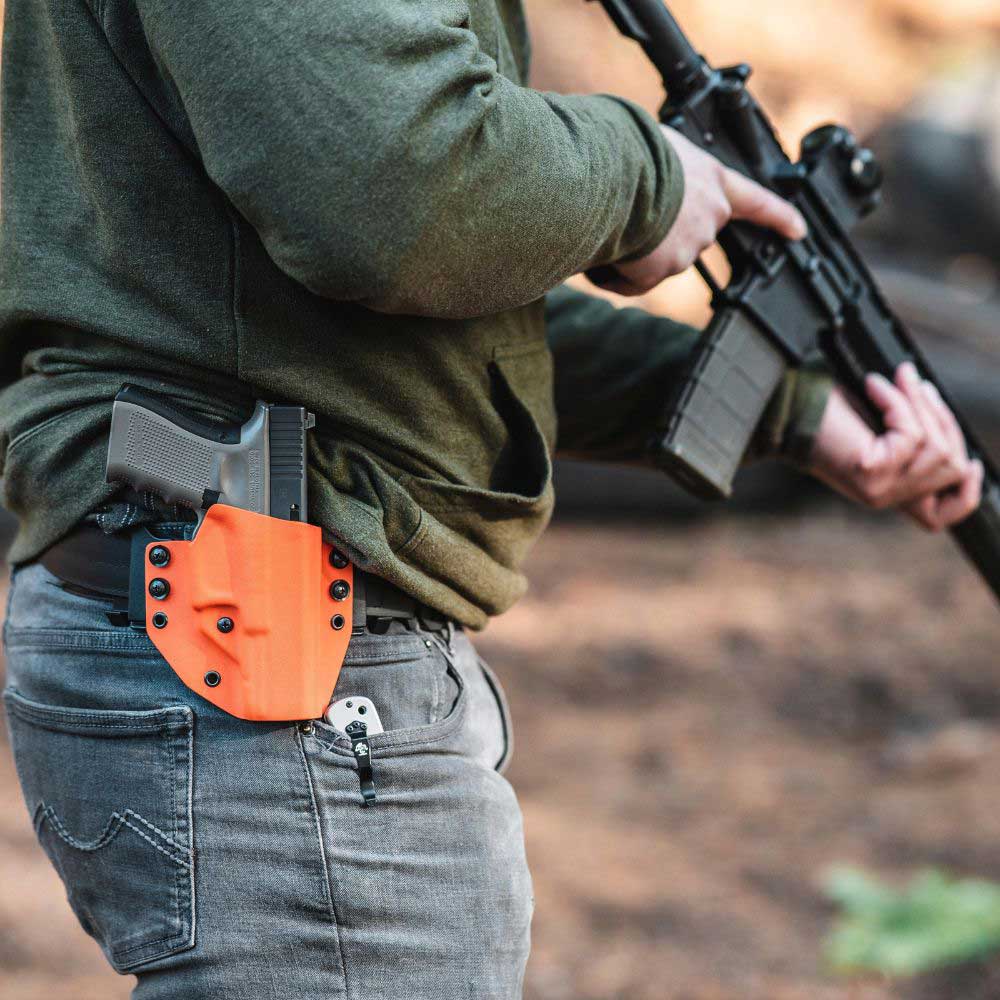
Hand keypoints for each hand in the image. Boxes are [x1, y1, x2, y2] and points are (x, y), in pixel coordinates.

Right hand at [596, 127, 807, 295]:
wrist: (616, 175)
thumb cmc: (630, 150)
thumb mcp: (660, 144)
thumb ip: (668, 166)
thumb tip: (642, 185)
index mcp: (712, 179)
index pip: (755, 201)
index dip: (778, 216)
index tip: (799, 231)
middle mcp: (709, 216)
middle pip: (688, 235)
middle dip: (662, 234)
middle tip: (632, 217)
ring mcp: (688, 247)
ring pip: (656, 259)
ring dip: (634, 252)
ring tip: (612, 224)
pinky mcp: (662, 270)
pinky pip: (636, 282)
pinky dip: (618, 275)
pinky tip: (605, 256)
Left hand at [808, 361, 982, 530]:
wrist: (785, 411)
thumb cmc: (826, 414)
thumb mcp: (878, 428)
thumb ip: (911, 434)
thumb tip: (941, 413)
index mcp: (889, 491)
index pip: (938, 515)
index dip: (967, 494)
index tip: (975, 465)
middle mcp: (885, 497)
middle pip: (950, 467)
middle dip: (942, 419)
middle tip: (917, 385)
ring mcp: (878, 490)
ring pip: (936, 448)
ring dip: (920, 405)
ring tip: (898, 379)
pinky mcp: (870, 473)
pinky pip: (910, 435)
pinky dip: (898, 403)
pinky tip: (875, 386)